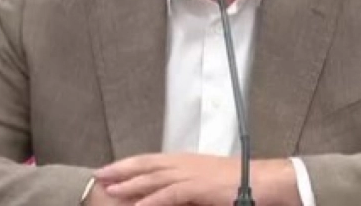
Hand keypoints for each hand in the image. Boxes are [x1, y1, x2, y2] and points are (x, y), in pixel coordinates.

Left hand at [94, 153, 299, 205]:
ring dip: (129, 185)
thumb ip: (185, 186)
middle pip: (145, 164)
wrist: (261, 180)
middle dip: (121, 169)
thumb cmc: (236, 182)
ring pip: (152, 178)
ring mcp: (189, 174)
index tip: (109, 168)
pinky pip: (168, 195)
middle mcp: (183, 163)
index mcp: (185, 160)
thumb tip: (169, 193)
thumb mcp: (205, 182)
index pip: (150, 160)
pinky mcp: (196, 187)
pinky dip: (150, 201)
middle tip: (99, 175)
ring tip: (110, 190)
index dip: (128, 163)